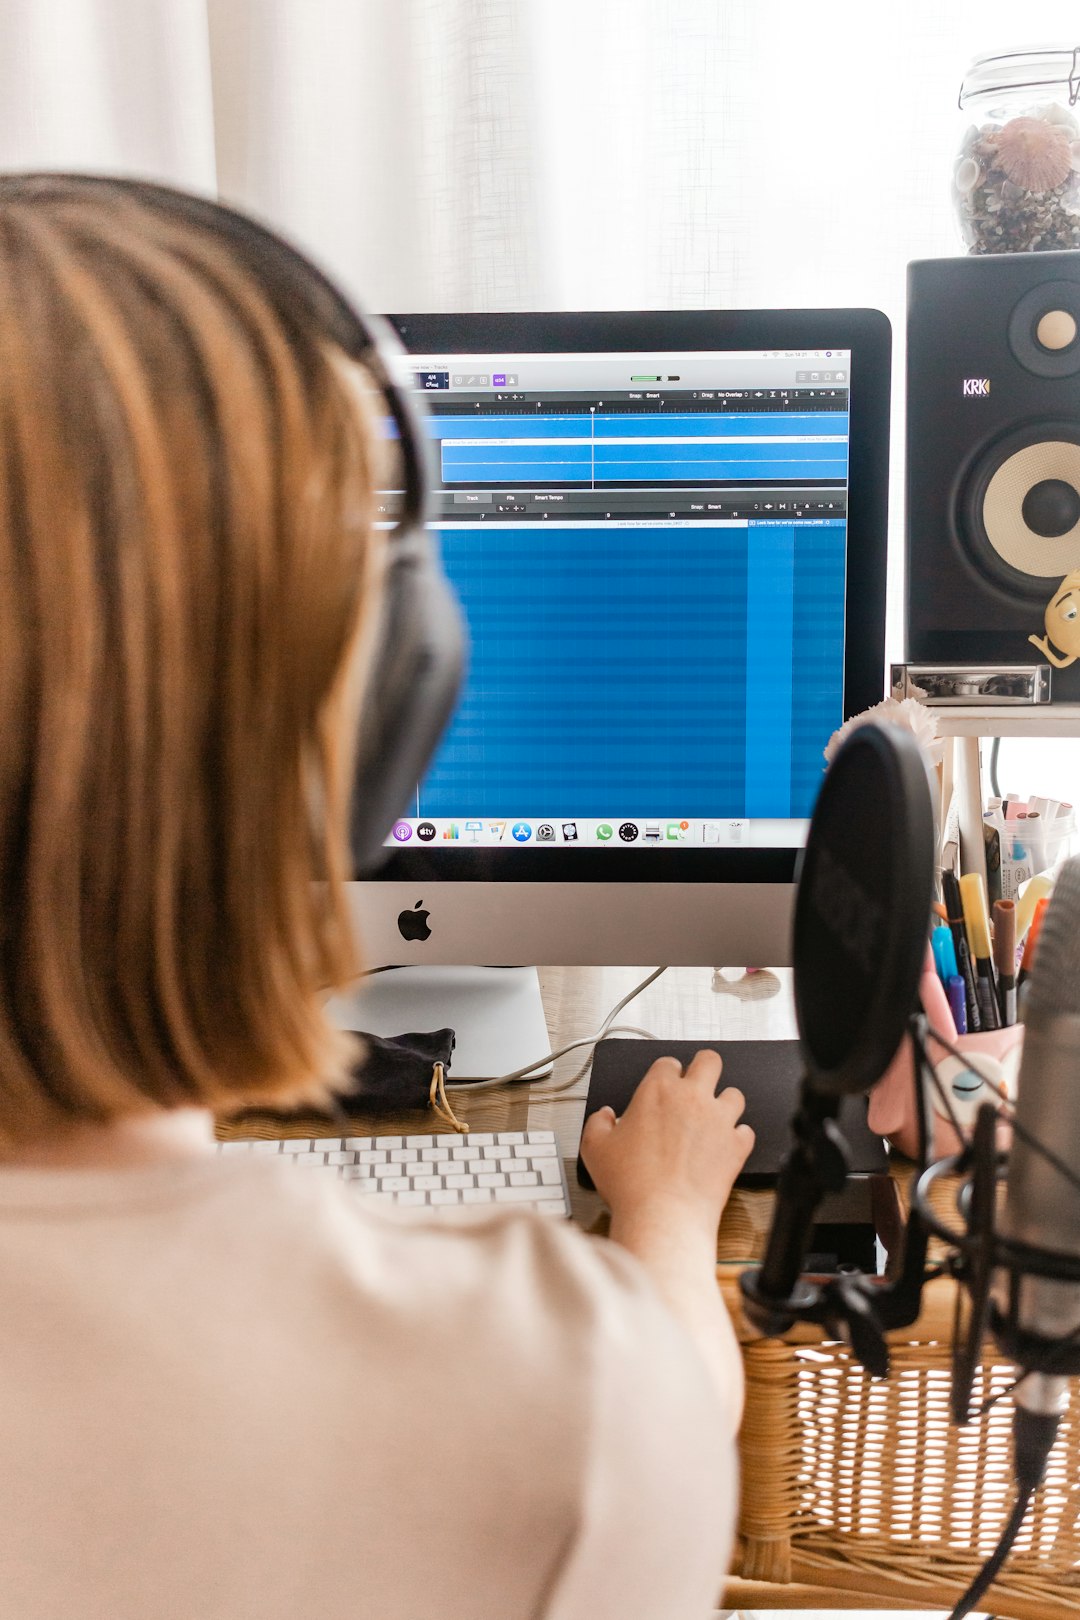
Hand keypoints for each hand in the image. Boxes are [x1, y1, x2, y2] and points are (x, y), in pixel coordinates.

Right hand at [580, 1050, 753, 1242]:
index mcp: (658, 1090)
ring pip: (735, 1094)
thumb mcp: (595, 1148)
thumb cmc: (631, 1183)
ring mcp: (719, 1120)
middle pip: (710, 1061)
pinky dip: (737, 1136)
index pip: (668, 1063)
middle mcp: (692, 1098)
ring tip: (713, 1117)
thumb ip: (598, 1123)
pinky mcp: (737, 1146)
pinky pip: (746, 1131)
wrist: (664, 1215)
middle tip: (697, 1081)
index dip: (666, 1073)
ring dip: (724, 1102)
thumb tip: (605, 1117)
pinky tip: (725, 1145)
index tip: (664, 1084)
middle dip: (704, 1067)